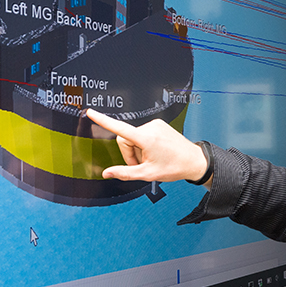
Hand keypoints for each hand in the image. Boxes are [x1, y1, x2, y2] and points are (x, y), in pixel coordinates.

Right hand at [85, 109, 209, 184]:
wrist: (194, 161)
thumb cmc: (174, 167)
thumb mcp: (148, 174)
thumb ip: (125, 173)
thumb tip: (107, 173)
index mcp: (147, 139)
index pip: (120, 129)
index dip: (103, 120)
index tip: (91, 112)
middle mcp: (151, 127)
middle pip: (125, 139)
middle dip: (129, 153)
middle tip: (141, 165)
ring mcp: (155, 124)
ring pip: (133, 137)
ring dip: (137, 150)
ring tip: (151, 159)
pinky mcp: (159, 124)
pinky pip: (142, 134)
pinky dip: (144, 144)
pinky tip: (155, 152)